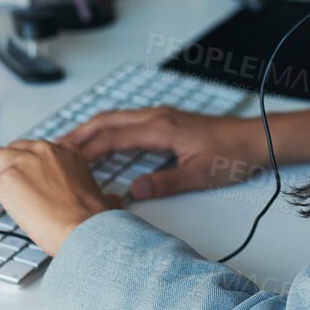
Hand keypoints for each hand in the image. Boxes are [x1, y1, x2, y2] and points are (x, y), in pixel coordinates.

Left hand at [0, 139, 121, 256]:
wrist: (85, 229)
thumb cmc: (93, 219)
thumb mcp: (104, 196)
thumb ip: (104, 194)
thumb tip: (113, 201)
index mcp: (66, 152)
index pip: (37, 149)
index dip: (27, 163)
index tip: (23, 174)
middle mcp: (44, 151)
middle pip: (13, 150)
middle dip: (5, 165)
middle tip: (0, 181)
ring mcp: (23, 163)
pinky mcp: (6, 181)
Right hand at [59, 108, 266, 200]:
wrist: (256, 140)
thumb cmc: (233, 156)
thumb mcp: (199, 176)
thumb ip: (164, 183)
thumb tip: (132, 192)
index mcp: (160, 128)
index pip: (112, 137)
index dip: (85, 149)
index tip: (62, 161)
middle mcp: (157, 117)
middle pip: (107, 121)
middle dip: (78, 134)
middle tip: (52, 149)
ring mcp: (160, 117)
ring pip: (115, 119)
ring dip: (91, 130)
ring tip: (68, 146)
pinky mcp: (166, 121)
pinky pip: (127, 122)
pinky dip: (107, 130)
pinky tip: (102, 143)